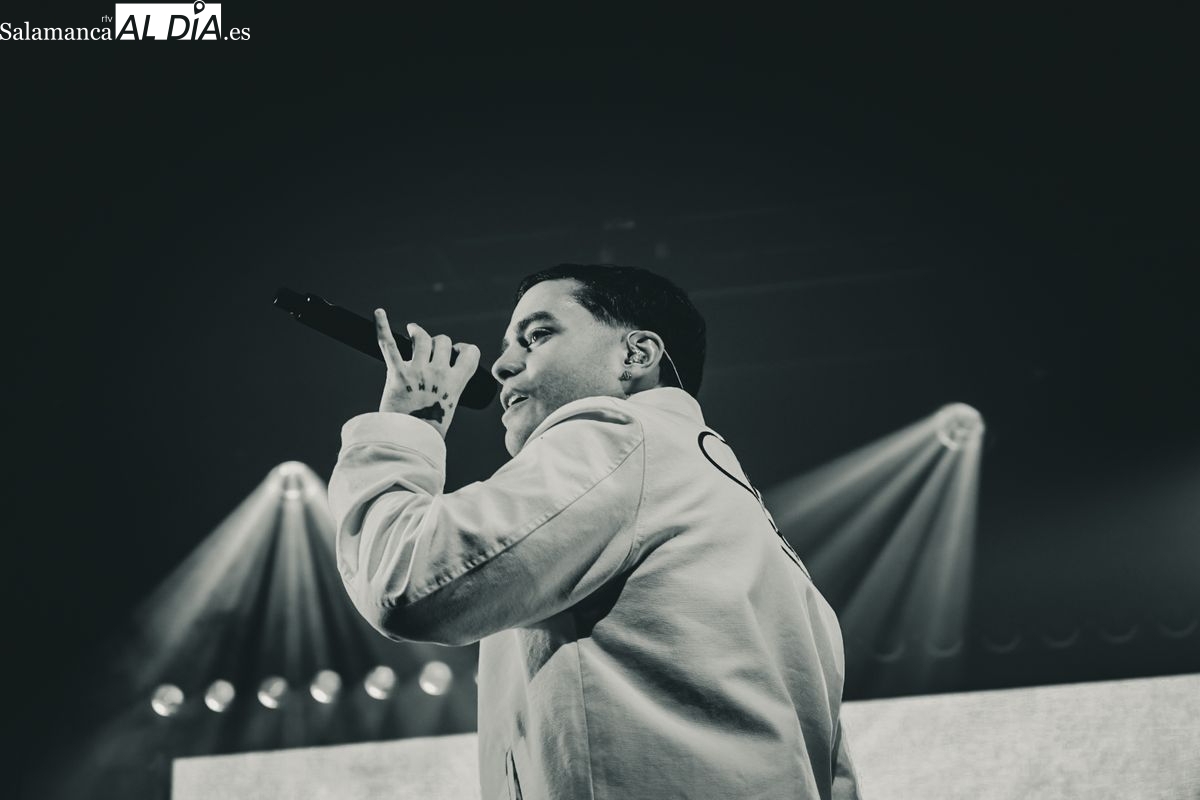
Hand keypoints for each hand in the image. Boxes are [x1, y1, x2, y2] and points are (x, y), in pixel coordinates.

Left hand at [374, 309, 480, 437]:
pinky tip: (379, 313)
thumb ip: (447, 389)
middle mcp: (440, 373)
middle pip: (444, 341)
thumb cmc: (427, 431)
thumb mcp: (448, 408)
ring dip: (419, 333)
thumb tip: (441, 382)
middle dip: (438, 342)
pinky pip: (388, 344)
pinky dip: (382, 326)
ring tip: (413, 331)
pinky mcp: (396, 373)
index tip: (456, 353)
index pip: (470, 353)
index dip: (463, 349)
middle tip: (430, 348)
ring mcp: (418, 372)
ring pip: (423, 338)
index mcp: (457, 383)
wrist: (408, 444)